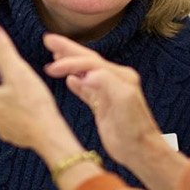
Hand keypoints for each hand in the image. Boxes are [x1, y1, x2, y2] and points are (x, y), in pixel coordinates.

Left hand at [0, 25, 78, 158]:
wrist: (49, 135)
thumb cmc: (34, 104)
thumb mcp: (17, 70)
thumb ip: (1, 49)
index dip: (0, 66)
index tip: (15, 68)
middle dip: (8, 81)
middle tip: (26, 82)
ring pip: (4, 101)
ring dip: (15, 96)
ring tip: (32, 96)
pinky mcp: (12, 135)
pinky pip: (13, 115)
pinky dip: (21, 110)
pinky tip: (34, 109)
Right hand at [42, 34, 163, 169]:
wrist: (140, 149)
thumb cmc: (134, 127)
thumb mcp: (123, 99)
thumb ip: (105, 81)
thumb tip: (83, 75)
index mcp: (120, 75)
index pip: (90, 62)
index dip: (70, 61)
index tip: (52, 66)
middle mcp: (114, 80)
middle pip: (86, 60)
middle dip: (67, 50)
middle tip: (48, 40)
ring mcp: (108, 93)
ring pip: (84, 72)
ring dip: (69, 63)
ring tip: (54, 54)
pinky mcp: (102, 106)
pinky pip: (86, 90)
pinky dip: (76, 83)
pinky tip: (67, 80)